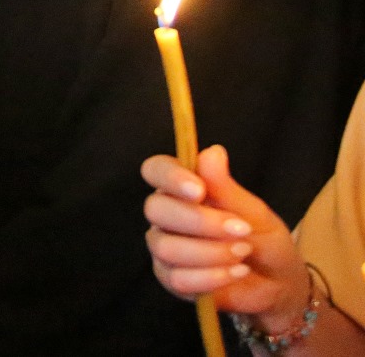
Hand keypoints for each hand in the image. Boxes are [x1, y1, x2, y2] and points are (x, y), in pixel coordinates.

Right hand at [142, 145, 309, 331]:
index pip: (156, 170)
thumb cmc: (263, 237)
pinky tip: (235, 273)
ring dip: (211, 252)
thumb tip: (212, 151)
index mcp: (182, 188)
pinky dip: (211, 277)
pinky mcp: (170, 278)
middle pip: (155, 209)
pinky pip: (177, 278)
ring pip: (166, 247)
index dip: (170, 177)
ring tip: (242, 253)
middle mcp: (166, 215)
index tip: (199, 190)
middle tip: (240, 230)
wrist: (278, 281)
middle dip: (199, 221)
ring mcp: (165, 247)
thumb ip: (226, 186)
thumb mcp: (253, 211)